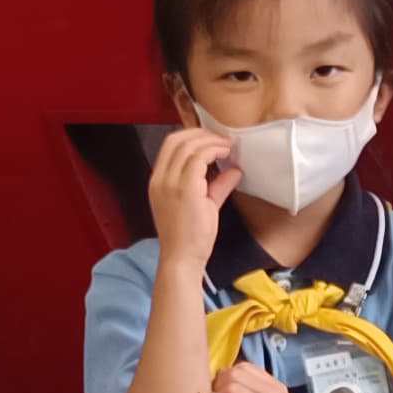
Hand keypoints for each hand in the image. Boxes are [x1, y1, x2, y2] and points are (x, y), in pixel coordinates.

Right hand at [149, 124, 237, 256]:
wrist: (182, 259)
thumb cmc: (190, 237)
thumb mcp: (204, 204)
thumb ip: (217, 185)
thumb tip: (234, 170)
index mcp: (158, 181)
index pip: (170, 145)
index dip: (192, 136)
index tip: (212, 140)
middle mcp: (160, 179)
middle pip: (177, 139)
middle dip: (202, 133)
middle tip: (222, 139)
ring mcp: (170, 183)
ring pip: (188, 145)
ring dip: (211, 141)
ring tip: (227, 146)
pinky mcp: (185, 189)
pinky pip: (199, 158)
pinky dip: (214, 151)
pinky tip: (226, 154)